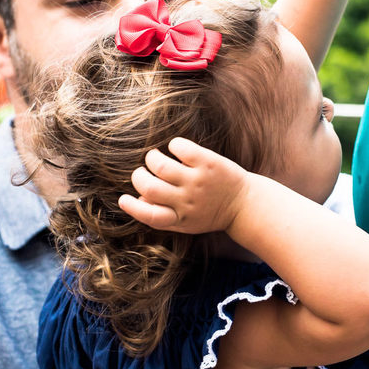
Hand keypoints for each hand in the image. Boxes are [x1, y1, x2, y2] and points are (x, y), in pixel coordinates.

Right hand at [118, 137, 249, 234]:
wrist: (245, 205)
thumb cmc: (209, 212)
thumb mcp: (186, 223)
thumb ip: (163, 216)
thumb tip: (137, 200)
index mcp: (180, 219)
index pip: (150, 216)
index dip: (133, 208)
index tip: (124, 199)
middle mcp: (188, 201)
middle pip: (150, 188)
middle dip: (138, 177)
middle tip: (142, 172)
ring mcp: (198, 181)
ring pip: (161, 165)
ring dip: (152, 158)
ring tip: (156, 158)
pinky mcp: (209, 163)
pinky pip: (181, 148)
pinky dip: (173, 145)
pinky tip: (176, 149)